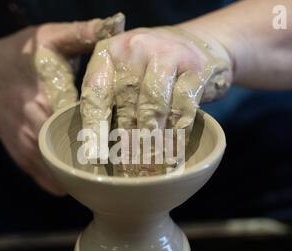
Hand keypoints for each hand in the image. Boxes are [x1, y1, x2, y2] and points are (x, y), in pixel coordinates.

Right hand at [0, 14, 124, 194]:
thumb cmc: (20, 57)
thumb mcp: (49, 37)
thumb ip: (82, 32)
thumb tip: (116, 23)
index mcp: (48, 96)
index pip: (89, 123)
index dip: (114, 133)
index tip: (134, 138)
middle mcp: (37, 127)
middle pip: (81, 153)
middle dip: (106, 158)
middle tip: (130, 158)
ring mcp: (29, 148)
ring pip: (67, 174)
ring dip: (90, 174)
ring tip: (115, 170)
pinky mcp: (24, 160)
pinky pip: (53, 183)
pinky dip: (72, 182)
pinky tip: (89, 175)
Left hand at [80, 26, 232, 162]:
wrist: (196, 43)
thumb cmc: (151, 68)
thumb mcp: (125, 74)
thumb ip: (111, 101)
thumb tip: (100, 150)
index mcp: (108, 53)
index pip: (96, 93)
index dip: (95, 127)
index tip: (95, 155)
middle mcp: (134, 47)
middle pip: (126, 103)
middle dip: (127, 140)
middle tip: (128, 167)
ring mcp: (166, 53)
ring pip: (154, 106)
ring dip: (152, 139)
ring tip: (150, 164)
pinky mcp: (194, 67)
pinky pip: (183, 107)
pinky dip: (177, 133)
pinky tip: (173, 151)